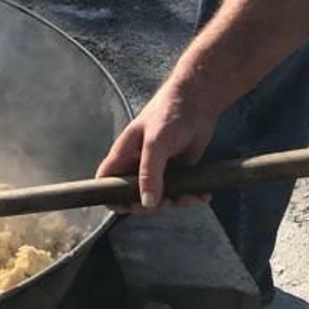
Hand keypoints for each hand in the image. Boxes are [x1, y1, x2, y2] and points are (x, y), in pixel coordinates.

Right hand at [96, 79, 218, 210]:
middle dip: (150, 205)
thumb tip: (147, 204)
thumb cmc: (170, 113)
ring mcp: (158, 168)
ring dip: (174, 203)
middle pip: (134, 196)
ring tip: (190, 198)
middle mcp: (138, 164)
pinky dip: (190, 196)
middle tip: (166, 202)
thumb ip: (149, 174)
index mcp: (124, 155)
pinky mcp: (178, 170)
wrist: (199, 101)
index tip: (128, 207)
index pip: (106, 181)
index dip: (111, 198)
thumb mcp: (155, 144)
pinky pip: (180, 191)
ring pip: (159, 197)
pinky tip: (202, 194)